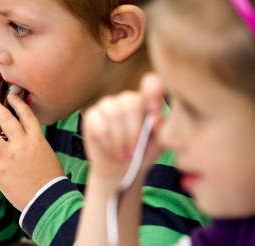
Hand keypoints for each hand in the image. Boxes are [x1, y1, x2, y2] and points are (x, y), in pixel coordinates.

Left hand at [0, 93, 64, 210]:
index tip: (10, 95)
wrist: (49, 199)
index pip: (26, 115)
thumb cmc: (52, 178)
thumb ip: (37, 142)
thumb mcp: (47, 154)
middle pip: (6, 120)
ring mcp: (9, 158)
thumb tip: (30, 134)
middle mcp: (22, 145)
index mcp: (37, 139)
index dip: (17, 103)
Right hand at [82, 73, 164, 192]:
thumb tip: (157, 119)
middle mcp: (127, 99)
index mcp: (148, 101)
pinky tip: (110, 150)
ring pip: (113, 114)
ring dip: (119, 141)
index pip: (151, 83)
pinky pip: (98, 124)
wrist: (121, 171)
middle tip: (134, 154)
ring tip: (123, 155)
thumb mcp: (159, 143)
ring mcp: (107, 105)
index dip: (153, 93)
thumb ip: (163, 128)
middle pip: (130, 106)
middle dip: (133, 134)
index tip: (155, 119)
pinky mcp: (91, 115)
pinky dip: (106, 142)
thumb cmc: (143, 155)